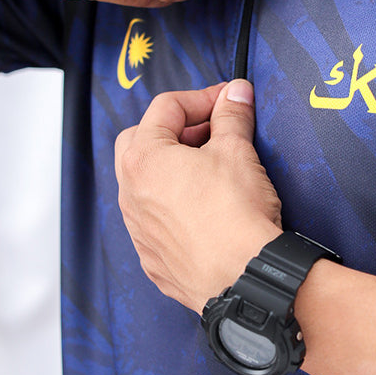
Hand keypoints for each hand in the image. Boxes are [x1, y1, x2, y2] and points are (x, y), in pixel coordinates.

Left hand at [114, 80, 282, 312]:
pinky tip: (204, 211)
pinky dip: (174, 209)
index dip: (202, 98)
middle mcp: (130, 194)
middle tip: (211, 133)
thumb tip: (235, 95)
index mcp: (143, 159)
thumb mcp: (238, 152)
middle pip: (140, 142)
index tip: (227, 101)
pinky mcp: (153, 259)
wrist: (244, 278)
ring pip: (144, 186)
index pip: (166, 108)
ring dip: (171, 171)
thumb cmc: (235, 218)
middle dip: (175, 131)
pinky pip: (155, 222)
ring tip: (209, 171)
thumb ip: (231, 117)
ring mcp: (138, 230)